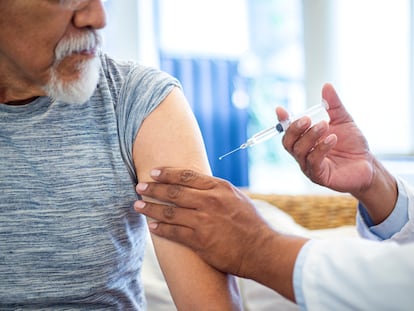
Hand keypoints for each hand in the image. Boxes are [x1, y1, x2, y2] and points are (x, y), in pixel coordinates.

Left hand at [134, 167, 273, 277]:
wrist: (262, 249)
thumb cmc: (251, 223)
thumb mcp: (237, 198)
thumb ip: (217, 191)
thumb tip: (199, 185)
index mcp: (219, 188)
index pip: (186, 176)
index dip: (167, 173)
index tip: (153, 172)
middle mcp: (210, 201)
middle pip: (174, 192)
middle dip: (153, 189)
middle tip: (140, 187)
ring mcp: (204, 221)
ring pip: (170, 212)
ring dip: (151, 208)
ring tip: (138, 205)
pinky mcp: (200, 240)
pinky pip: (174, 232)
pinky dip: (160, 229)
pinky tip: (152, 226)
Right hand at [278, 83, 374, 195]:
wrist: (368, 164)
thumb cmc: (352, 144)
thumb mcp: (343, 120)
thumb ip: (333, 105)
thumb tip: (326, 86)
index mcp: (304, 140)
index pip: (288, 131)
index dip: (282, 121)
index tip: (281, 110)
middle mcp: (303, 154)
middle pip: (288, 142)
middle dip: (295, 129)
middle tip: (308, 119)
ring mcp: (309, 166)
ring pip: (299, 151)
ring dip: (310, 136)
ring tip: (324, 125)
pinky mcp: (319, 176)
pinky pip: (313, 161)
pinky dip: (321, 148)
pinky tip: (332, 138)